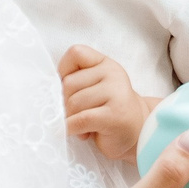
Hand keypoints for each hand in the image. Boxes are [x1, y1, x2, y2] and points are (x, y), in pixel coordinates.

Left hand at [59, 45, 150, 161]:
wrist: (139, 132)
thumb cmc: (109, 111)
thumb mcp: (95, 88)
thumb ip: (77, 83)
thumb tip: (48, 95)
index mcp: (105, 64)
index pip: (75, 53)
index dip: (64, 71)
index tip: (68, 90)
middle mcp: (112, 74)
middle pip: (69, 84)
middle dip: (65, 104)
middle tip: (76, 116)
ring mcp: (116, 93)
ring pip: (73, 103)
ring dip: (71, 119)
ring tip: (83, 127)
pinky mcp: (114, 115)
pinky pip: (80, 120)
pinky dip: (72, 129)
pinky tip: (81, 134)